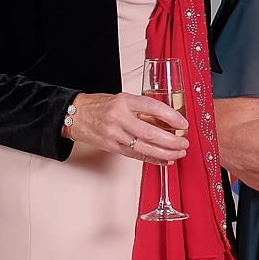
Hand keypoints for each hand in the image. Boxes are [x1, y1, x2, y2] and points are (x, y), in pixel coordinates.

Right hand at [64, 92, 189, 163]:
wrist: (75, 114)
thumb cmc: (100, 106)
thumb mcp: (123, 99)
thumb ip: (143, 108)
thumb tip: (169, 120)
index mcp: (125, 102)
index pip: (153, 108)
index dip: (171, 117)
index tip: (183, 124)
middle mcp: (119, 118)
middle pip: (150, 133)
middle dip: (171, 141)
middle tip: (183, 143)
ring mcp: (114, 134)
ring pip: (144, 147)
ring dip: (165, 153)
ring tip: (178, 153)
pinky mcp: (112, 146)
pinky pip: (136, 155)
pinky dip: (153, 159)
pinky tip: (164, 160)